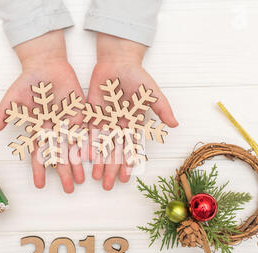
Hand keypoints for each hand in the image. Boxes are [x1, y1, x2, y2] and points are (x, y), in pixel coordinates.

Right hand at [0, 30, 84, 192]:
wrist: (45, 65)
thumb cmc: (27, 81)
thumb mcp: (13, 98)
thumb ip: (4, 113)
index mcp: (38, 128)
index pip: (38, 153)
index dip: (39, 169)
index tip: (39, 185)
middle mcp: (54, 129)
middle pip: (59, 154)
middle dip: (63, 172)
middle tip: (68, 190)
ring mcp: (68, 122)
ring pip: (74, 146)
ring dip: (77, 163)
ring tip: (81, 180)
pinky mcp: (80, 112)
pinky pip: (86, 130)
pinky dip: (89, 143)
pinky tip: (92, 157)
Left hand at [87, 33, 178, 189]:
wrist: (117, 62)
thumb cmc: (137, 76)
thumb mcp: (152, 93)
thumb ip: (162, 108)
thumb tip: (175, 124)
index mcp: (132, 124)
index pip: (130, 148)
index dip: (128, 164)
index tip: (125, 179)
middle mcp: (118, 126)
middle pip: (114, 152)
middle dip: (110, 169)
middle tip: (107, 185)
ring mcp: (104, 121)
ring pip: (99, 146)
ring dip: (97, 162)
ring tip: (93, 178)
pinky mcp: (91, 114)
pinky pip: (86, 132)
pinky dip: (84, 144)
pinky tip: (81, 158)